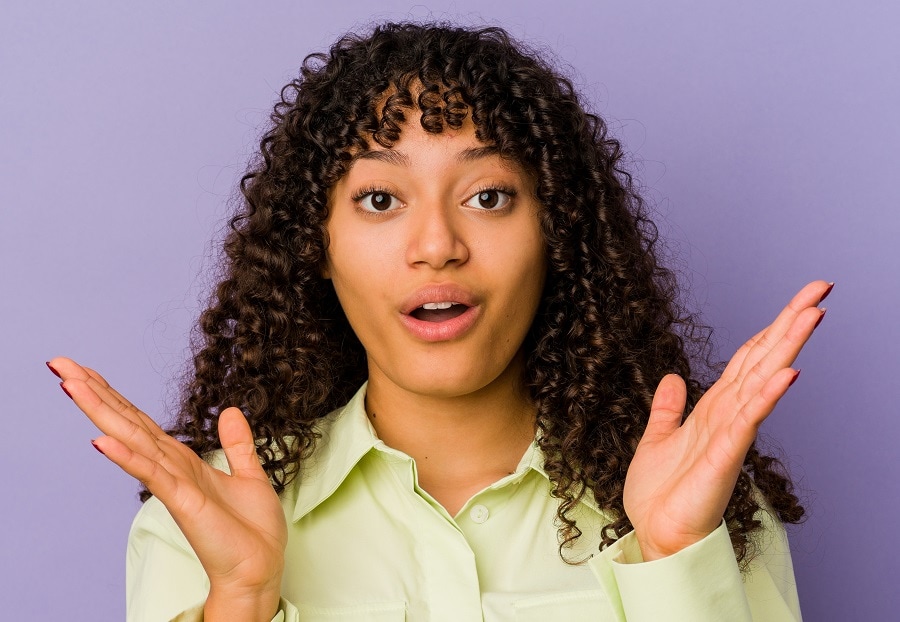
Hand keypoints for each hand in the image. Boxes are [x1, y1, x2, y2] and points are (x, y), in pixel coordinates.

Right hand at [48, 357, 286, 620]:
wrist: (259, 569)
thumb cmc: (251, 532)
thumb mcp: (250, 476)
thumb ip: (237, 445)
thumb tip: (229, 411)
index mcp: (184, 462)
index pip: (142, 422)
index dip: (116, 395)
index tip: (86, 370)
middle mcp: (172, 469)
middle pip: (127, 423)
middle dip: (95, 393)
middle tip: (60, 363)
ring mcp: (173, 485)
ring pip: (132, 440)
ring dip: (102, 411)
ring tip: (70, 383)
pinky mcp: (183, 501)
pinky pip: (152, 474)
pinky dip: (127, 456)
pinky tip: (102, 440)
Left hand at [623, 280, 830, 560]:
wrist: (655, 534)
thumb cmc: (661, 494)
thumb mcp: (657, 438)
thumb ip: (668, 408)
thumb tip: (672, 377)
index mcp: (713, 409)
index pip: (747, 359)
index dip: (770, 328)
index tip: (797, 301)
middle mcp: (728, 415)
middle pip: (764, 360)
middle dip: (789, 324)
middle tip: (820, 289)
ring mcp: (730, 434)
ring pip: (763, 381)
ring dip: (786, 347)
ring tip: (813, 314)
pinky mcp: (725, 456)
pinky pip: (748, 419)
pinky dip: (767, 395)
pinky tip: (788, 372)